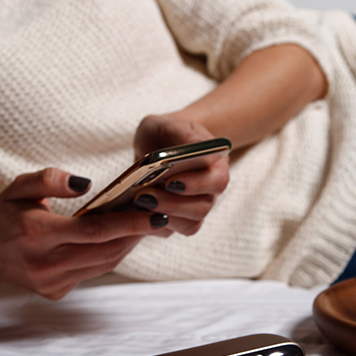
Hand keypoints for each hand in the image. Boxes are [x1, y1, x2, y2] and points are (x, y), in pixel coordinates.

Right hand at [0, 168, 169, 325]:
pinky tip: (119, 239)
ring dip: (128, 244)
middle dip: (136, 234)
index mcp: (35, 234)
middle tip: (158, 215)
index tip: (156, 214)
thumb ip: (49, 180)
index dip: (128, 223)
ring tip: (144, 224)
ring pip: (105, 264)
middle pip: (106, 251)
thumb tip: (86, 184)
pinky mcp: (57, 292)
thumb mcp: (18, 187)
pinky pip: (95, 272)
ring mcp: (51, 283)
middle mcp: (44, 264)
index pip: (94, 231)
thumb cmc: (5, 215)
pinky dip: (111, 255)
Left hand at [132, 114, 229, 235]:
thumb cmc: (165, 133)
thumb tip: (195, 146)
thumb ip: (179, 132)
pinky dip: (156, 225)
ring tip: (140, 201)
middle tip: (145, 195)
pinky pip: (174, 231)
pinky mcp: (181, 220)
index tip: (171, 181)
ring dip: (165, 215)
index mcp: (216, 164)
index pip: (217, 180)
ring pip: (191, 223)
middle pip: (203, 206)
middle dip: (174, 204)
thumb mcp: (167, 124)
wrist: (159, 145)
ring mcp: (197, 207)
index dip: (196, 184)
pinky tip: (138, 213)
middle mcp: (211, 190)